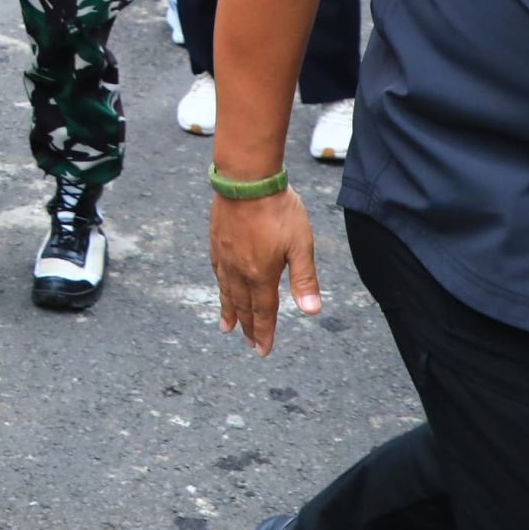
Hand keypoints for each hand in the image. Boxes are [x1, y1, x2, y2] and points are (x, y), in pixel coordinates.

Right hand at [209, 187, 322, 355]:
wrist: (246, 179)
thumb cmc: (278, 209)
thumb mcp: (300, 244)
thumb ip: (304, 279)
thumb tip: (312, 312)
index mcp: (261, 274)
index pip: (264, 311)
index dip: (265, 332)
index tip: (262, 351)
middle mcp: (239, 270)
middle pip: (243, 305)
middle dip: (247, 327)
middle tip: (249, 344)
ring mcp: (224, 256)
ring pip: (227, 291)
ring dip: (229, 312)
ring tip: (227, 328)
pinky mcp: (216, 241)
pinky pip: (217, 272)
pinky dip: (220, 287)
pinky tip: (222, 288)